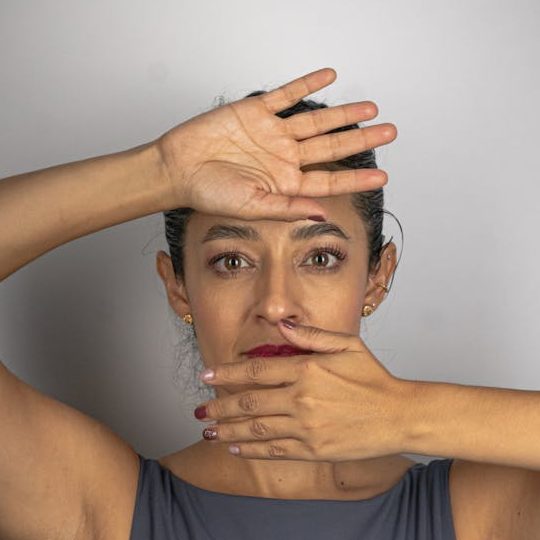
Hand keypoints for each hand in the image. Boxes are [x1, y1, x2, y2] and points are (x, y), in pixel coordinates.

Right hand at [157, 67, 396, 221]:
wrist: (177, 168)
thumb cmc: (209, 193)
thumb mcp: (251, 207)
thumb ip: (288, 208)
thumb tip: (321, 213)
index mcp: (286, 183)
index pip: (329, 180)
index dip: (356, 177)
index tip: (382, 176)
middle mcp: (284, 158)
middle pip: (331, 146)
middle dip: (361, 139)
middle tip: (390, 131)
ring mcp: (272, 134)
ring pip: (316, 120)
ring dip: (343, 113)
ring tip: (370, 108)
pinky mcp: (256, 112)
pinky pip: (286, 95)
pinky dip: (307, 84)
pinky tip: (329, 76)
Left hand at [193, 319, 414, 460]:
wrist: (400, 415)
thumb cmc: (375, 378)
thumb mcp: (347, 345)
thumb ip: (311, 335)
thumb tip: (283, 324)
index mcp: (307, 370)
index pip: (256, 371)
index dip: (228, 373)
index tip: (208, 374)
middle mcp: (301, 399)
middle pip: (249, 402)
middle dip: (219, 406)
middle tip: (199, 409)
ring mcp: (306, 427)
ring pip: (256, 429)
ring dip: (228, 430)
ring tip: (208, 430)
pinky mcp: (313, 449)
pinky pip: (274, 450)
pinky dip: (252, 450)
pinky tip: (236, 448)